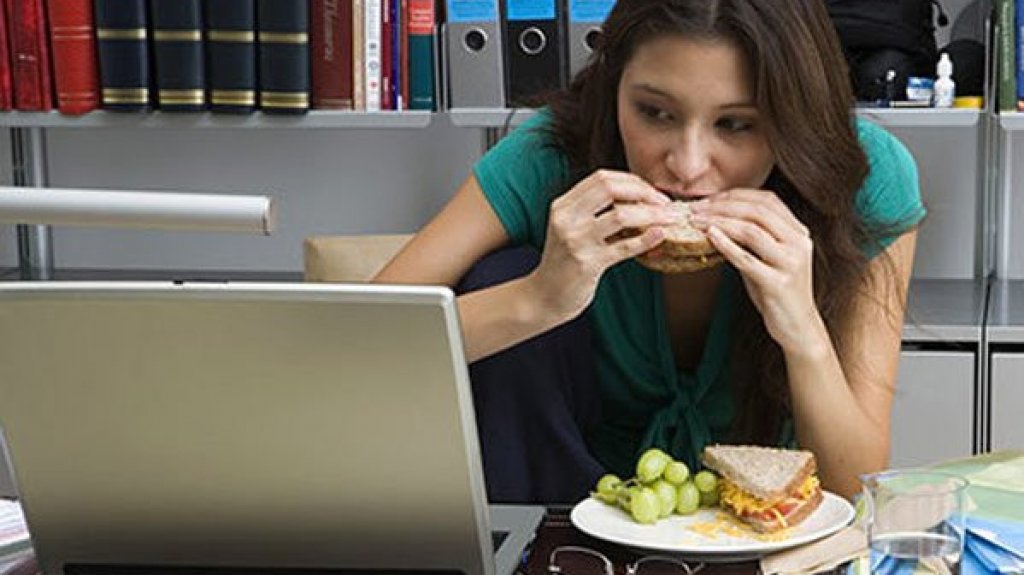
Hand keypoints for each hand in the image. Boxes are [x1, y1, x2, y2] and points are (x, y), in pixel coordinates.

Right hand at [531, 169, 674, 319]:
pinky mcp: (587, 264)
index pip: (602, 178)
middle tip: (665, 202)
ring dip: (652, 214)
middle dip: (644, 192)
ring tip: (671, 218)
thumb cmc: (565, 262)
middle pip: (610, 188)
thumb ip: (595, 212)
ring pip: (621, 216)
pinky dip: (646, 240)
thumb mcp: (572, 229)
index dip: (632, 181)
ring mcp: (575, 241)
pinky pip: (623, 247)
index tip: (651, 192)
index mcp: (563, 205)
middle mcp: (566, 218)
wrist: (545, 296)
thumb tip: (639, 199)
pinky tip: (660, 235)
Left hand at [689, 189, 826, 352]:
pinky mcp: (779, 284)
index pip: (767, 200)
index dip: (735, 196)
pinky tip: (710, 236)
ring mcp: (791, 263)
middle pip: (758, 211)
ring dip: (720, 222)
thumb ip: (749, 238)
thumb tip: (715, 218)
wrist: (797, 327)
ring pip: (752, 231)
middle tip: (694, 208)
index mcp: (798, 232)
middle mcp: (799, 242)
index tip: (707, 199)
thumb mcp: (765, 258)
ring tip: (696, 221)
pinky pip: (748, 260)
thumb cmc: (776, 291)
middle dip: (723, 206)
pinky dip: (726, 245)